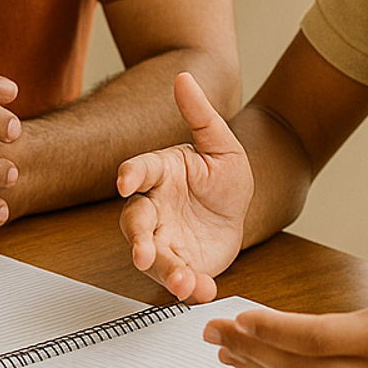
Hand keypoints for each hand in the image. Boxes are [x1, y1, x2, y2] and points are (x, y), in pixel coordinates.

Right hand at [116, 72, 250, 302]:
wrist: (242, 207)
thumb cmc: (222, 173)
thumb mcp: (220, 143)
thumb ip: (200, 114)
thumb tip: (184, 77)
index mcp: (160, 174)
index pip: (139, 171)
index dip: (131, 175)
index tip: (126, 182)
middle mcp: (156, 209)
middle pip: (136, 224)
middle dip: (138, 240)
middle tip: (142, 253)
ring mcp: (166, 239)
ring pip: (153, 257)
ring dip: (163, 271)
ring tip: (182, 280)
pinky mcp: (183, 264)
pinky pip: (181, 279)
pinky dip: (190, 288)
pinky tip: (203, 291)